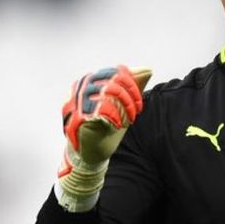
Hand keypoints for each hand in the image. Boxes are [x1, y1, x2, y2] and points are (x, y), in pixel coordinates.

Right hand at [57, 65, 151, 210]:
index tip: (139, 102)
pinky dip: (115, 116)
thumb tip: (147, 69)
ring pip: (109, 91)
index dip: (132, 85)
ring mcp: (77, 102)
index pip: (115, 72)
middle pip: (113, 79)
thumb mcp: (121, 104)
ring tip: (129, 119)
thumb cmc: (105, 127)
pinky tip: (118, 125)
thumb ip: (131, 87)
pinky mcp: (78, 117)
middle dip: (130, 95)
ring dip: (125, 106)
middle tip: (136, 111)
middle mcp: (80, 88)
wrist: (90, 153)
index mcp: (89, 82)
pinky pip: (102, 109)